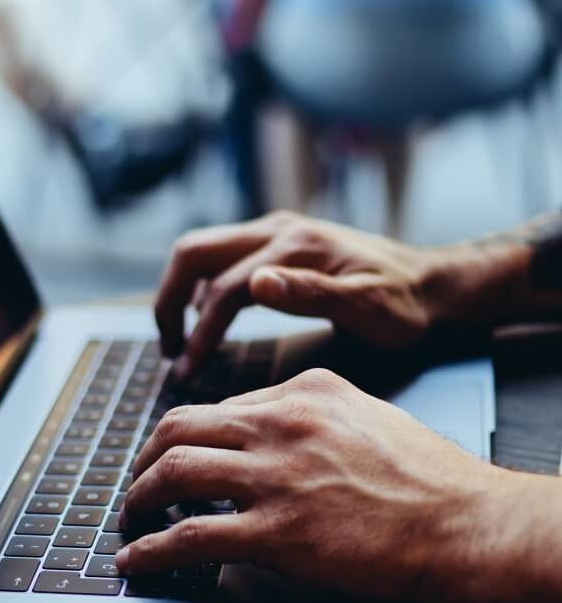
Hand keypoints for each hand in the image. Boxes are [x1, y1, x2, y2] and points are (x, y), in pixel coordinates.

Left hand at [116, 368, 536, 602]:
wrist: (468, 526)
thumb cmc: (430, 481)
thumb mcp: (368, 418)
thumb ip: (312, 418)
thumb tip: (263, 435)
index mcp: (304, 392)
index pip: (219, 407)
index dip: (185, 438)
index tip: (172, 459)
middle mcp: (281, 425)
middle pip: (178, 428)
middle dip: (146, 459)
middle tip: (139, 485)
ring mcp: (275, 477)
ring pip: (173, 473)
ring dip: (139, 499)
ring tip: (130, 520)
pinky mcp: (276, 532)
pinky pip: (189, 536)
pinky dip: (152, 549)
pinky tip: (137, 560)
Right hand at [155, 212, 450, 383]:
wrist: (434, 284)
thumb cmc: (405, 305)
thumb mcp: (367, 307)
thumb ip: (311, 293)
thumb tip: (257, 283)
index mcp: (295, 246)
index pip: (224, 289)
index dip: (200, 332)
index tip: (189, 371)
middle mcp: (277, 231)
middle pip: (192, 253)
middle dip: (168, 301)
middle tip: (168, 349)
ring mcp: (274, 234)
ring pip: (200, 252)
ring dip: (178, 293)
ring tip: (178, 340)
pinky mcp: (275, 244)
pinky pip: (219, 259)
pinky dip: (199, 289)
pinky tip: (206, 321)